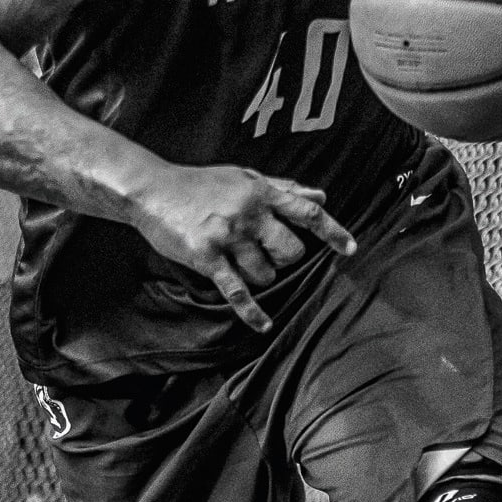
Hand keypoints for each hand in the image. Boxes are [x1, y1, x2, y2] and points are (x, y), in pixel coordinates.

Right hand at [132, 164, 355, 333]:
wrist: (152, 188)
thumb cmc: (199, 183)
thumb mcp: (243, 177)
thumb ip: (283, 187)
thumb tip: (321, 194)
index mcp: (261, 193)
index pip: (307, 212)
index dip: (332, 231)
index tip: (350, 249)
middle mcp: (249, 214)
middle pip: (291, 251)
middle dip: (286, 260)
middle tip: (270, 255)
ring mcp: (228, 236)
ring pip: (266, 273)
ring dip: (261, 276)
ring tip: (243, 265)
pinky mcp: (207, 257)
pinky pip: (238, 291)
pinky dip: (252, 312)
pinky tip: (264, 325)